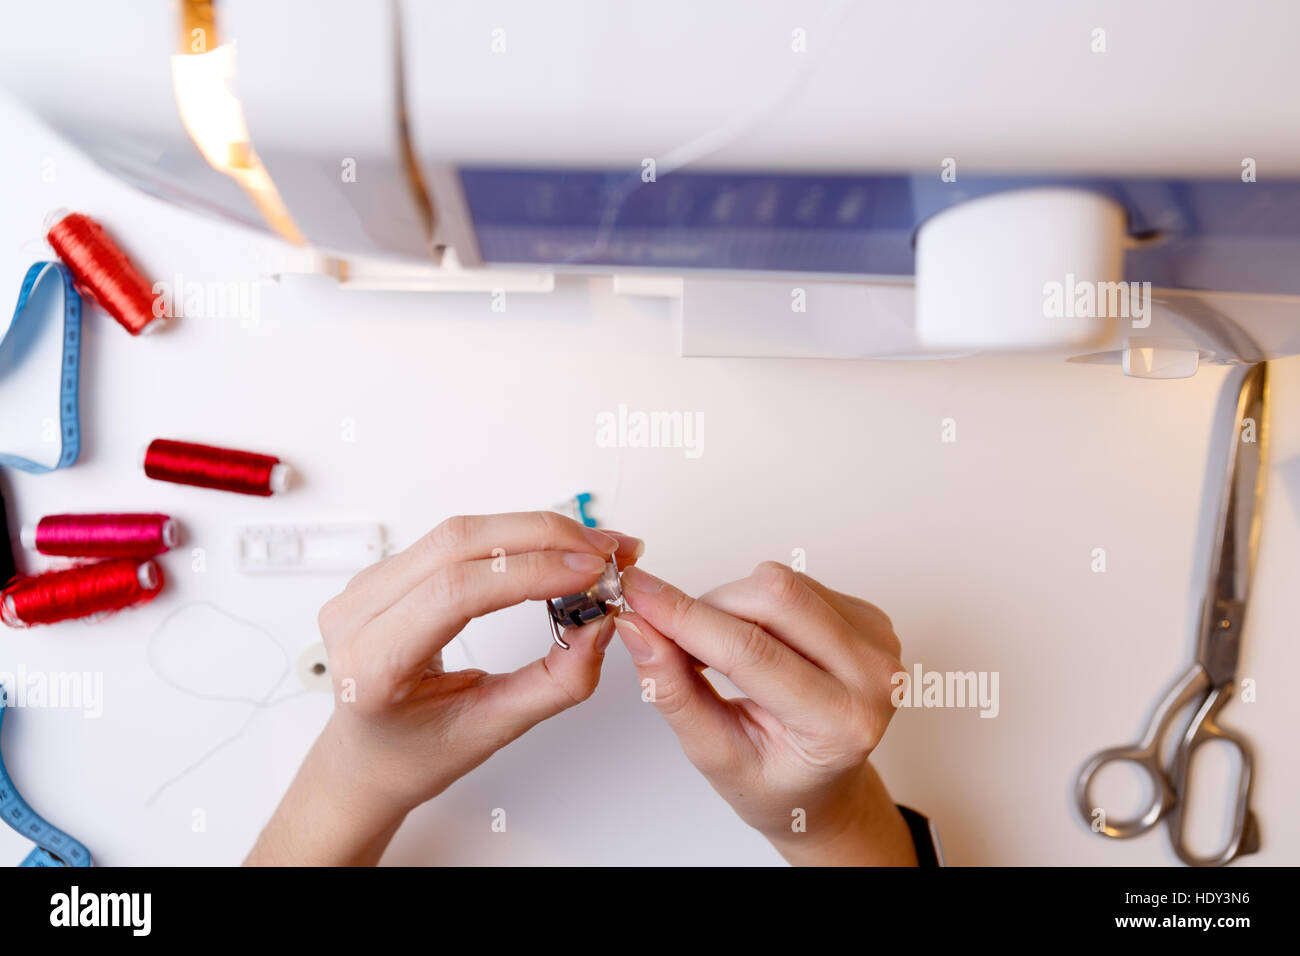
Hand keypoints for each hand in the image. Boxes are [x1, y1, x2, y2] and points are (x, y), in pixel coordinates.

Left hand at [246, 512, 641, 865]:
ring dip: (533, 531)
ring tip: (591, 549)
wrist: (365, 758)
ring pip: (459, 532)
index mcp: (372, 664)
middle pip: (457, 544)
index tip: (591, 572)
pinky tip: (552, 548)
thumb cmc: (413, 754)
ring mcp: (366, 586)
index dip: (530, 571)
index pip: (455, 592)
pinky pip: (455, 539)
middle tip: (605, 552)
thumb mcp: (491, 730)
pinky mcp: (388, 572)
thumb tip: (599, 624)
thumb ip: (555, 682)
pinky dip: (512, 537)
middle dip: (543, 537)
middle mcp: (358, 614)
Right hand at [613, 562, 916, 865]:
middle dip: (709, 606)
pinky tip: (759, 643)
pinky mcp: (872, 618)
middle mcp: (874, 678)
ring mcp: (880, 643)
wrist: (826, 788)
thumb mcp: (714, 754)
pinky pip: (800, 583)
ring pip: (784, 583)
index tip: (636, 596)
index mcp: (840, 725)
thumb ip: (674, 691)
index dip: (684, 617)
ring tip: (722, 653)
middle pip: (775, 596)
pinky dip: (759, 604)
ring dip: (733, 604)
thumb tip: (637, 629)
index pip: (750, 652)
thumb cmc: (777, 781)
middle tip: (674, 635)